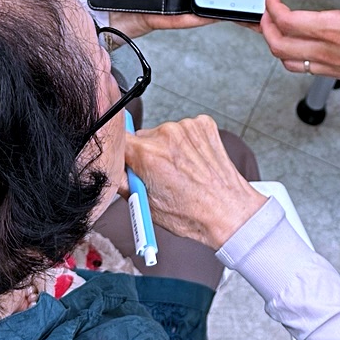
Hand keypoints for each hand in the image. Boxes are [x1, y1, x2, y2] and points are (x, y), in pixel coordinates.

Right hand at [123, 115, 266, 249]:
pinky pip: (184, 130)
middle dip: (143, 154)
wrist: (229, 211)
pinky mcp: (203, 124)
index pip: (118, 139)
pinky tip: (191, 162)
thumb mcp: (145, 205)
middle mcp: (167, 135)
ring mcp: (187, 127)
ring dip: (166, 148)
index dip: (119, 153)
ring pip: (163, 134)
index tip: (123, 161)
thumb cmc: (192, 214)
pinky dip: (185, 143)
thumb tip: (110, 169)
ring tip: (179, 172)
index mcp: (148, 154)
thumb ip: (122, 182)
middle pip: (141, 137)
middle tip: (156, 175)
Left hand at [260, 0, 339, 90]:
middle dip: (265, 27)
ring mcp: (333, 65)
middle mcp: (329, 51)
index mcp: (335, 29)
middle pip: (279, 45)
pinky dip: (293, 56)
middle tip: (267, 11)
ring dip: (277, 44)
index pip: (288, 21)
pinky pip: (304, 69)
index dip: (272, 7)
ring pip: (288, 61)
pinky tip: (301, 44)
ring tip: (277, 28)